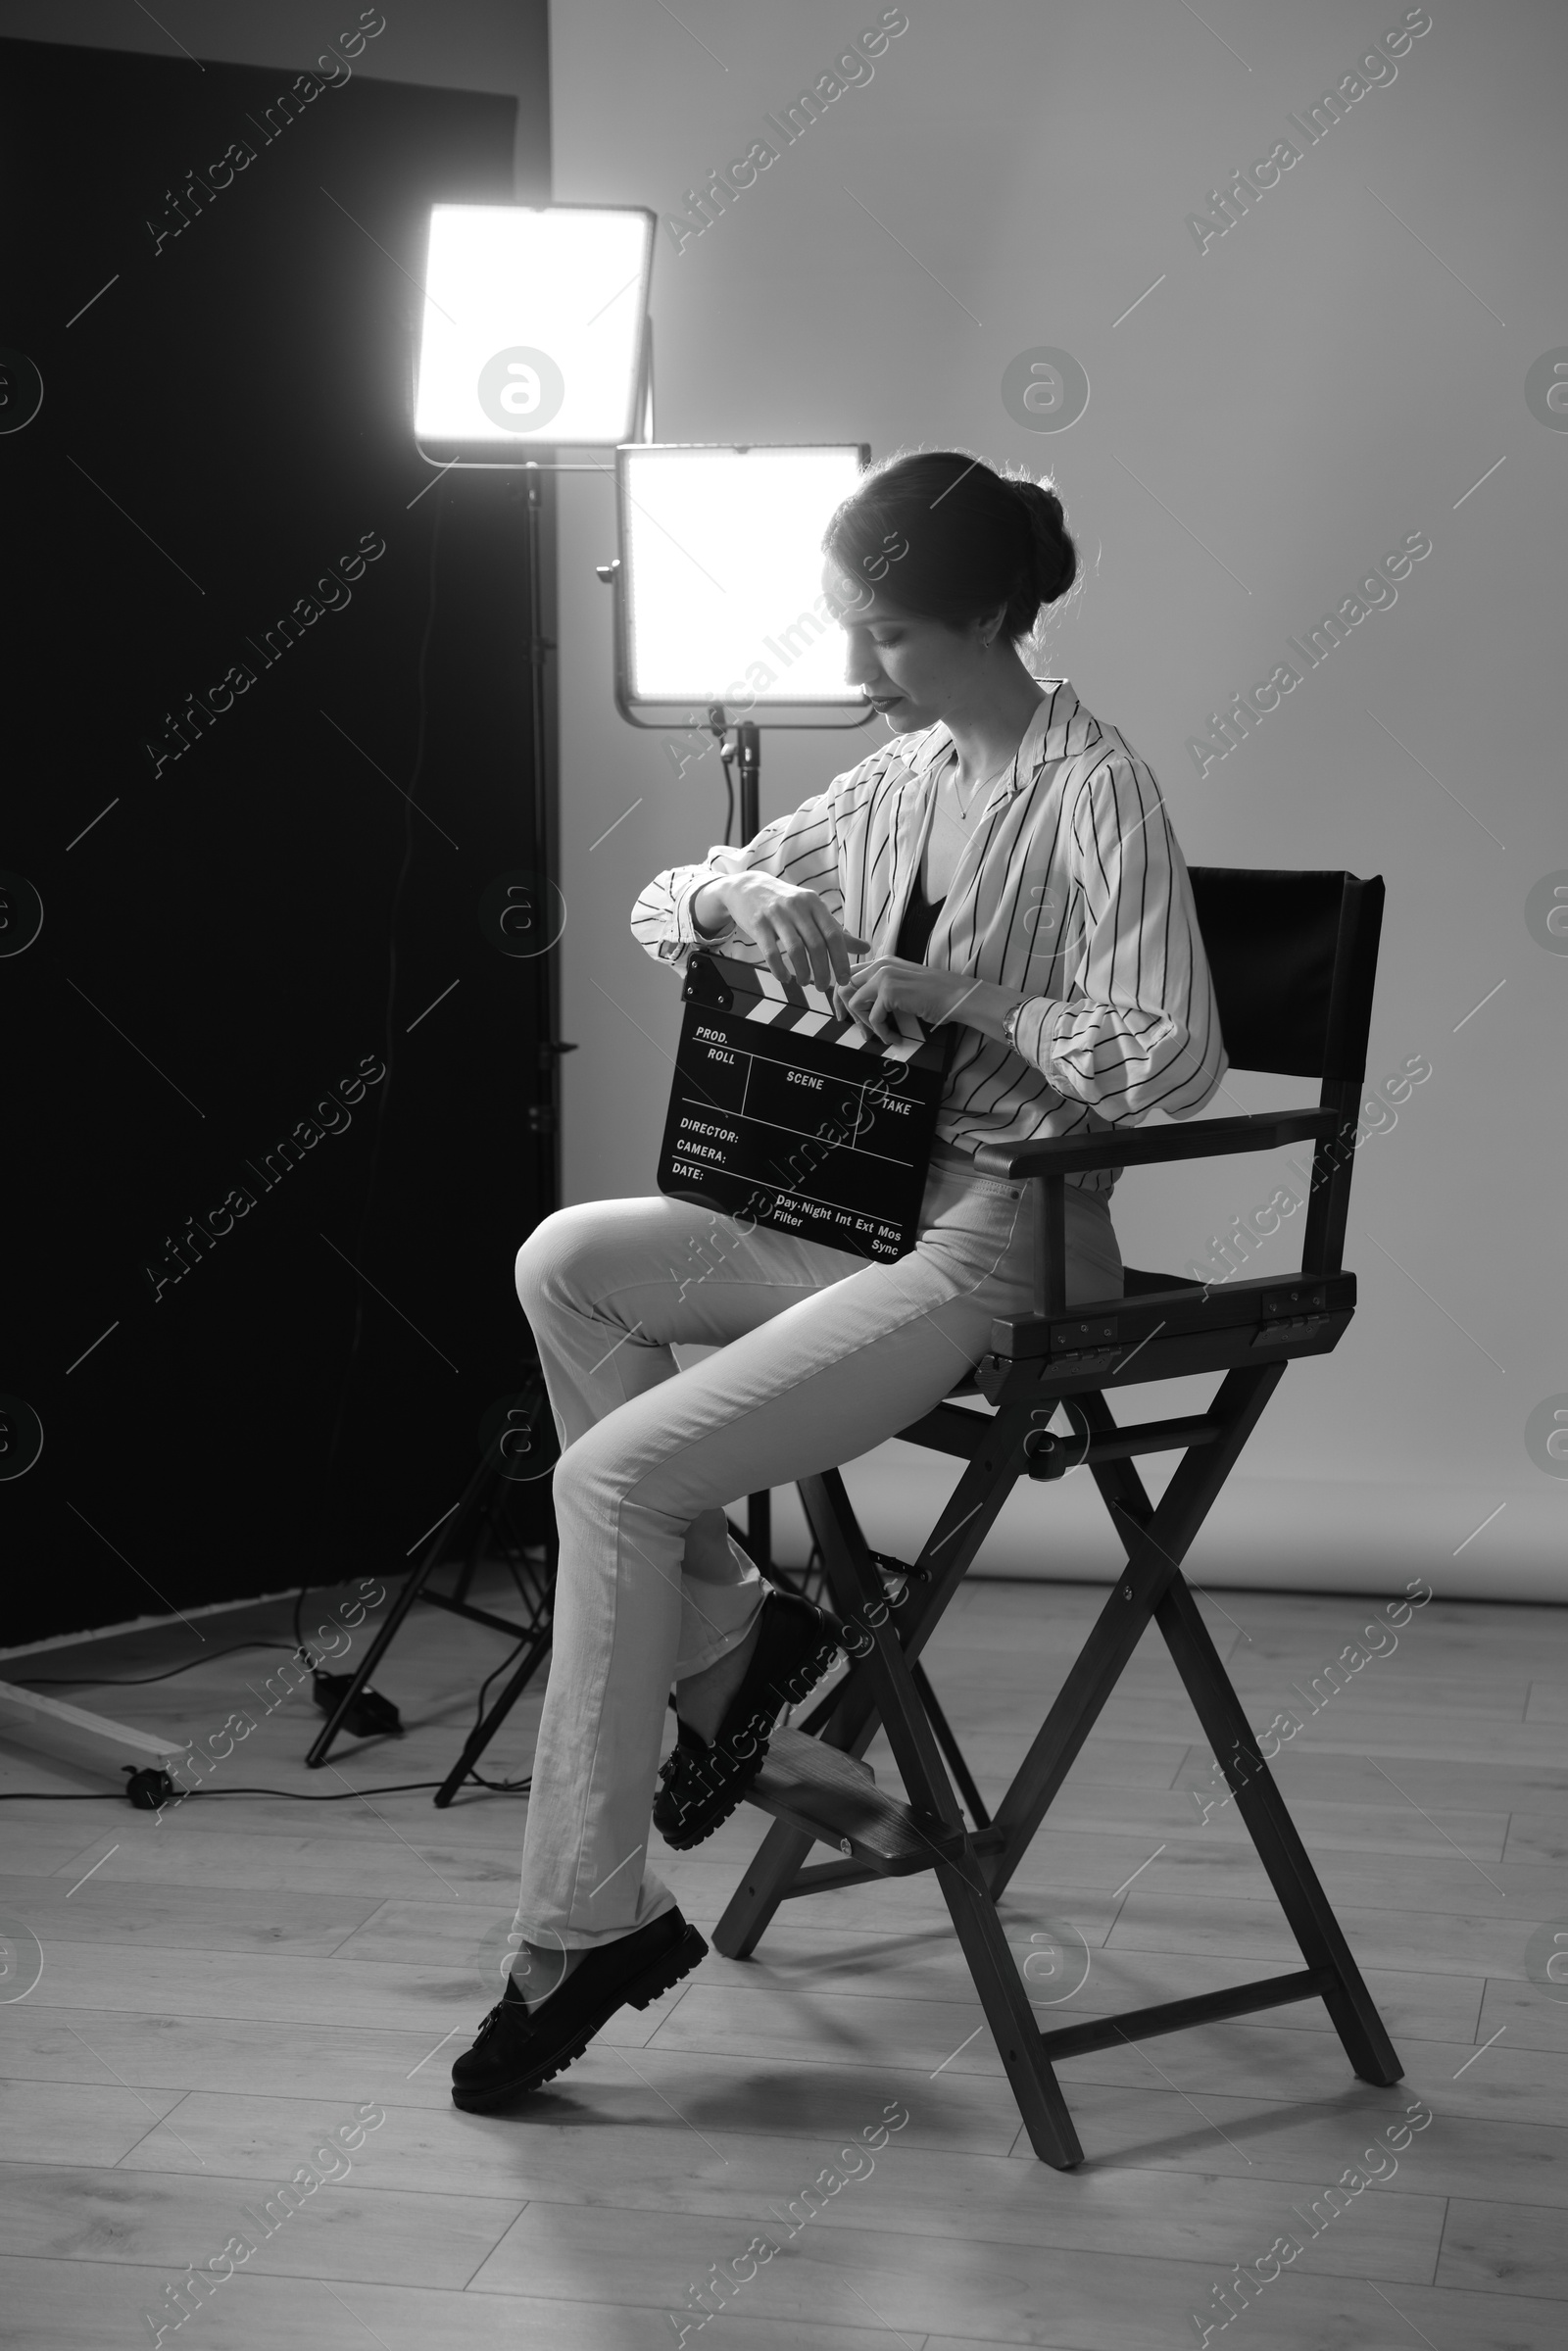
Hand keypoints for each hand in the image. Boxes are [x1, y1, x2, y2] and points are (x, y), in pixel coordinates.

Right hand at [698, 873, 868, 991]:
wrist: (749, 887)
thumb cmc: (786, 903)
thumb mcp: (813, 910)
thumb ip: (837, 930)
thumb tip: (866, 947)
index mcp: (815, 904)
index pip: (834, 935)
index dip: (841, 960)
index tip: (844, 979)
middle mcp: (798, 907)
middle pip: (816, 945)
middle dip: (823, 971)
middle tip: (823, 987)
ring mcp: (777, 914)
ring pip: (795, 950)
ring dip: (802, 972)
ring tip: (805, 983)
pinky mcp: (759, 923)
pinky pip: (771, 953)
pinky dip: (780, 970)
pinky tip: (785, 978)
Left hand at [833, 956, 998, 1045]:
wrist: (956, 996)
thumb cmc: (934, 995)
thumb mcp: (902, 985)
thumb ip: (881, 988)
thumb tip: (859, 1006)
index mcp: (882, 962)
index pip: (849, 974)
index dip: (842, 996)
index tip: (844, 1014)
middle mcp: (880, 965)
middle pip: (844, 987)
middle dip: (848, 1012)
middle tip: (860, 1031)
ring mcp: (884, 976)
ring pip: (855, 1003)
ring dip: (867, 1024)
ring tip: (883, 1034)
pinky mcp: (889, 991)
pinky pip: (873, 1018)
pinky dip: (883, 1032)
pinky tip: (895, 1037)